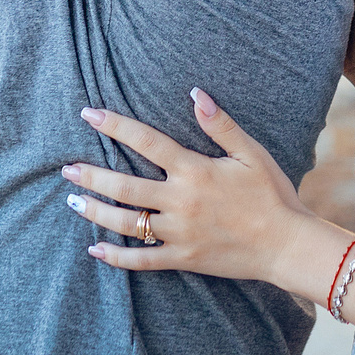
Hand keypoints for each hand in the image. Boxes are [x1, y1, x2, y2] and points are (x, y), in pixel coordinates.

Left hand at [64, 93, 351, 296]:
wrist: (287, 245)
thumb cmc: (272, 195)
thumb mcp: (252, 154)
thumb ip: (221, 125)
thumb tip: (196, 93)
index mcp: (195, 171)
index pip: (147, 142)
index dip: (116, 126)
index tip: (89, 114)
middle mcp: (181, 202)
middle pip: (125, 186)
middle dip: (92, 176)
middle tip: (66, 168)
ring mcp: (179, 233)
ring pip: (126, 223)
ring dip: (96, 212)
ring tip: (73, 202)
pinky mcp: (182, 259)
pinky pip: (142, 260)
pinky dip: (116, 257)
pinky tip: (95, 250)